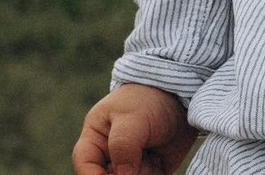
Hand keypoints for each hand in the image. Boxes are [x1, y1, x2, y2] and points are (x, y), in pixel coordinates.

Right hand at [74, 83, 199, 174]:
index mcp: (95, 137)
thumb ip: (123, 145)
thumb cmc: (149, 100)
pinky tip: (158, 161)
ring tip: (152, 155)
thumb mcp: (133, 117)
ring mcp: (130, 166)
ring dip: (142, 174)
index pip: (85, 163)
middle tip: (139, 165)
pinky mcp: (150, 172)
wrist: (180, 97)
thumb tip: (123, 174)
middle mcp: (110, 155)